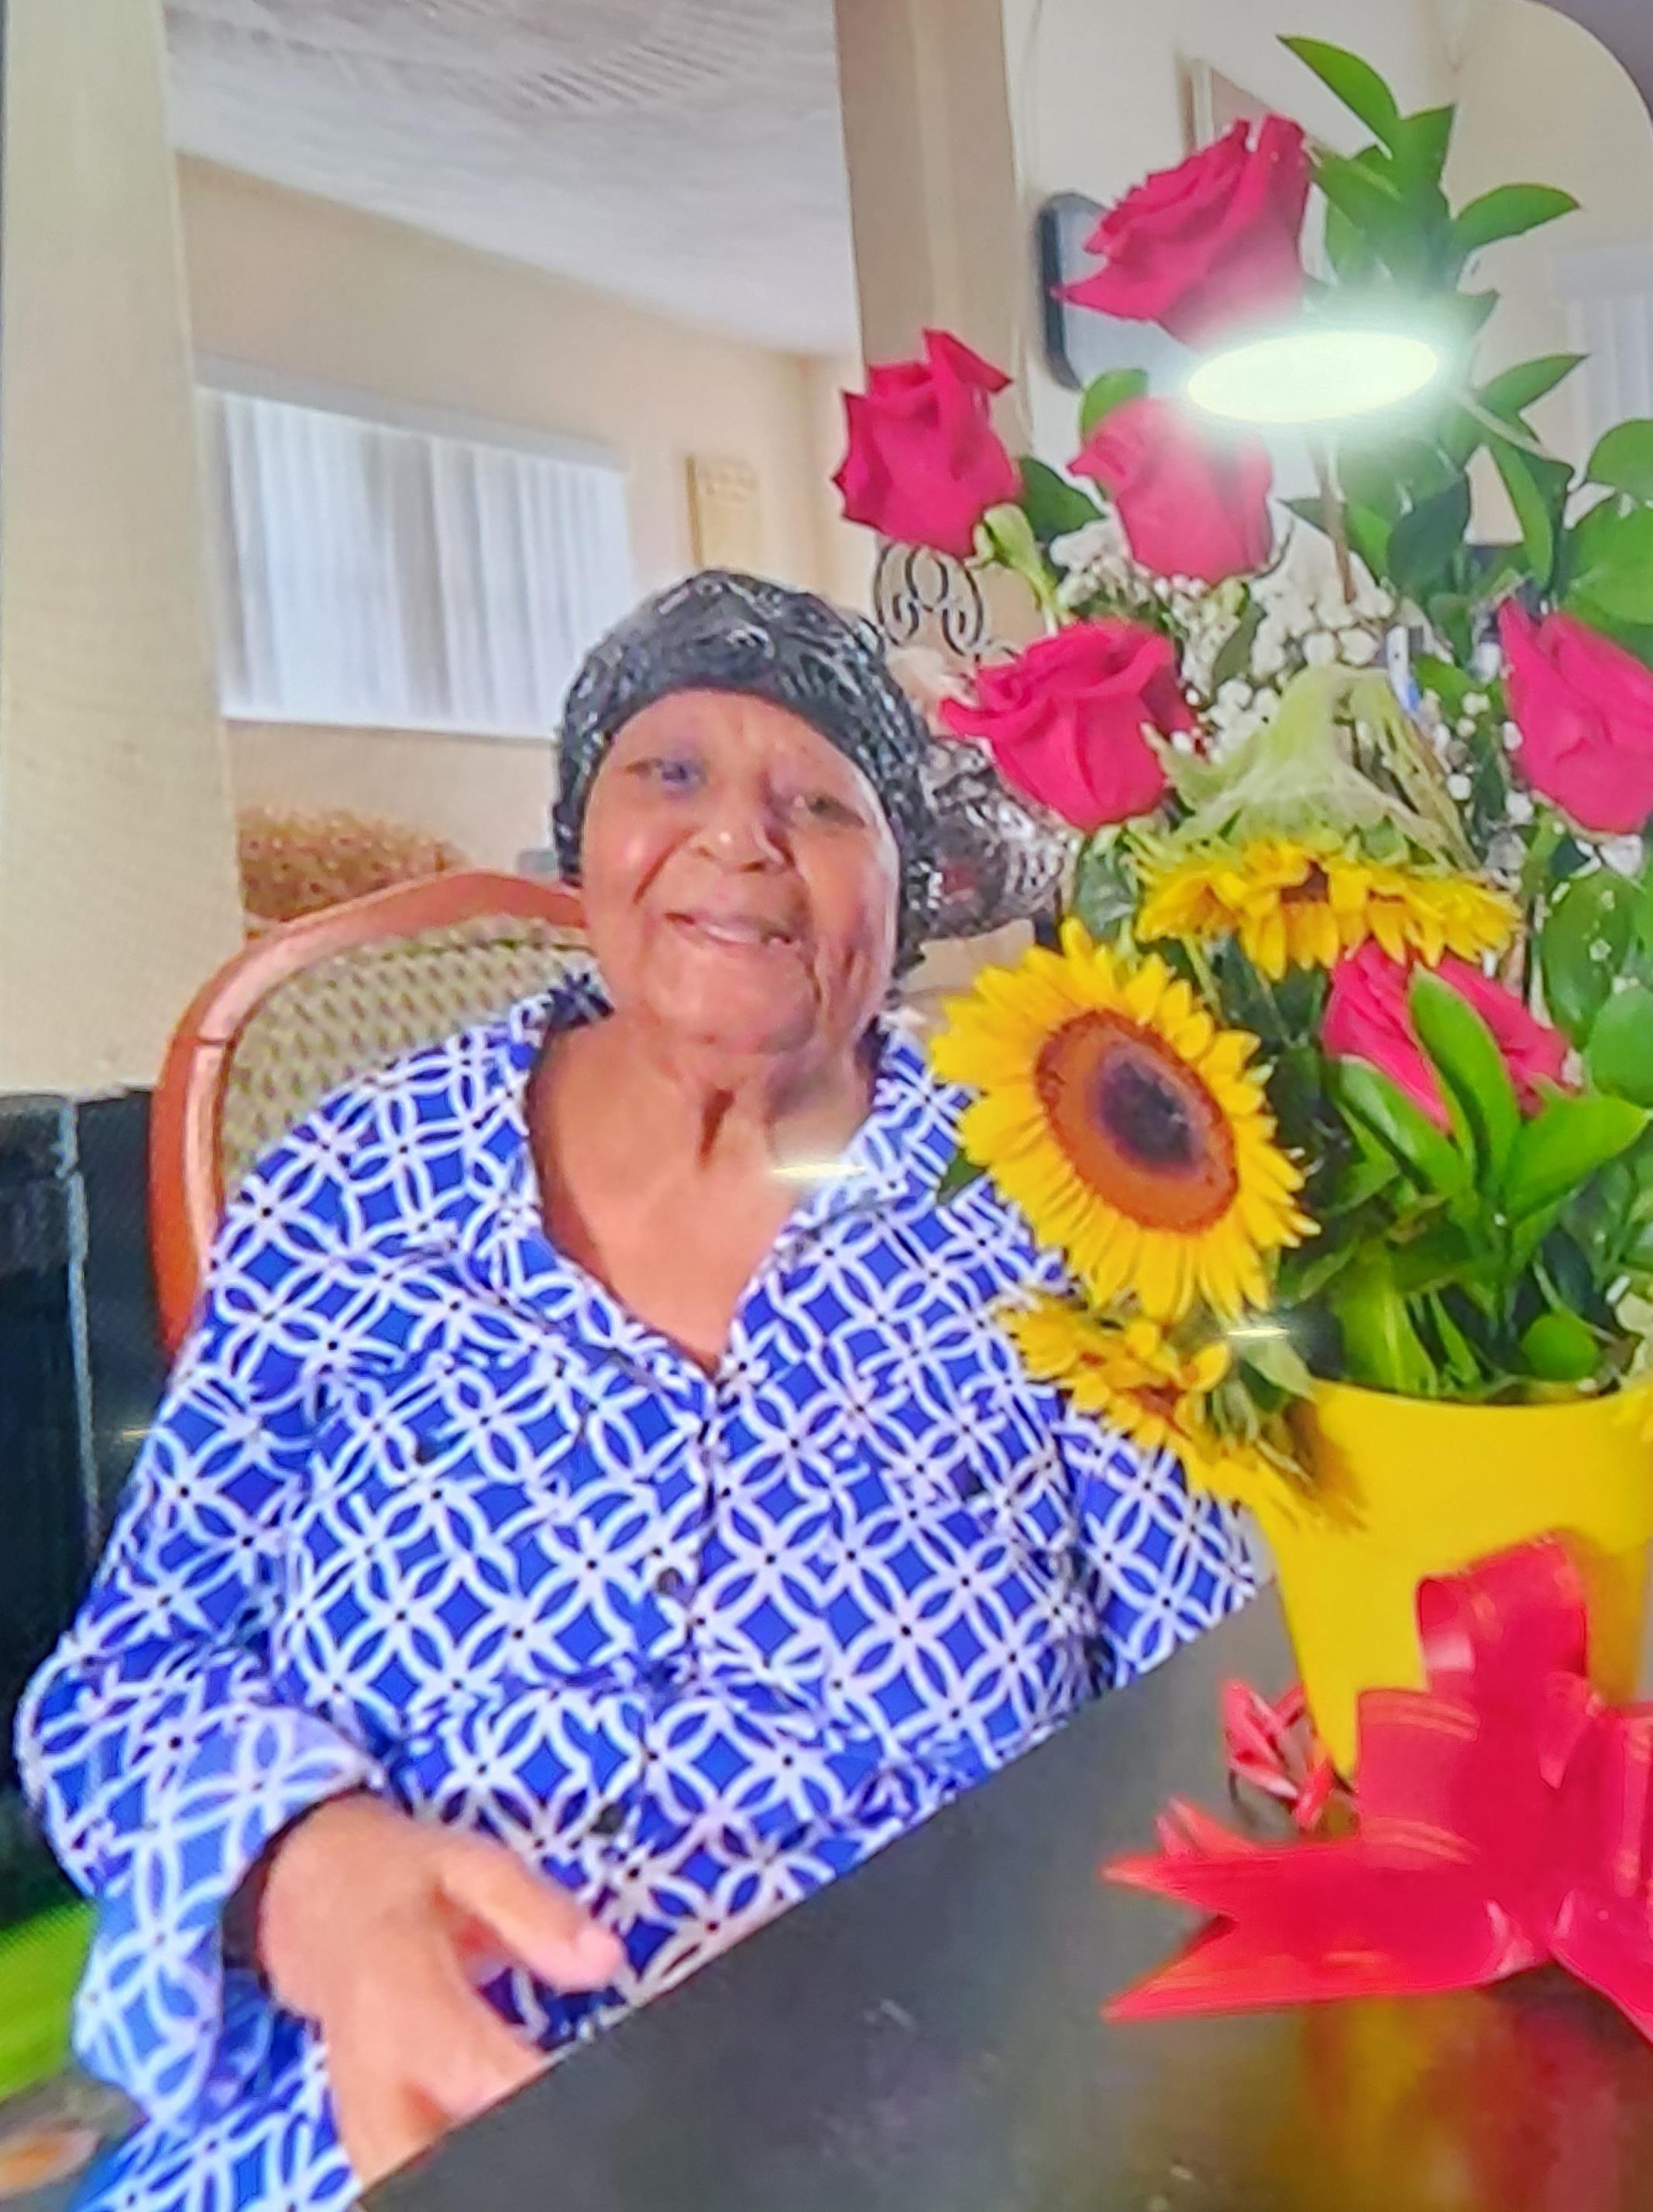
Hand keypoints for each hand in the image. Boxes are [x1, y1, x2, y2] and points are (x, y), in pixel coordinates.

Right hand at [253, 1792, 622, 2187]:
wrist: (313, 1897)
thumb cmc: (394, 1878)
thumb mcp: (471, 1864)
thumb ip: (538, 1913)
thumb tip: (605, 1959)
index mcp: (400, 1994)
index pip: (476, 2070)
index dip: (534, 2089)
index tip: (593, 2090)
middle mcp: (370, 2069)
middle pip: (423, 2161)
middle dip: (499, 2152)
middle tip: (566, 2130)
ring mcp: (359, 2111)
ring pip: (402, 2178)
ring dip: (472, 2166)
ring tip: (545, 2142)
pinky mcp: (362, 2132)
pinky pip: (399, 2174)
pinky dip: (447, 2168)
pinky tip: (498, 2140)